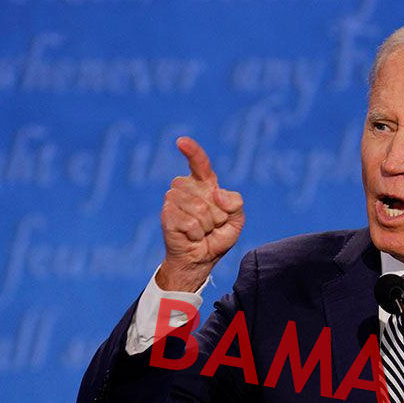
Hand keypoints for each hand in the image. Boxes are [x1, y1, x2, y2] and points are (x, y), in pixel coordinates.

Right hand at [156, 136, 244, 291]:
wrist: (201, 260)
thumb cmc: (217, 238)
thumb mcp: (236, 220)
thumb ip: (236, 203)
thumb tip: (216, 192)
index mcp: (204, 185)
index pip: (200, 164)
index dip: (192, 152)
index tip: (181, 142)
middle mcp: (186, 188)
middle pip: (207, 193)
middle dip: (216, 214)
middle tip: (211, 225)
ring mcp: (173, 200)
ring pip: (198, 208)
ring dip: (206, 225)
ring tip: (201, 231)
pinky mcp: (167, 215)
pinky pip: (190, 222)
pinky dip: (197, 234)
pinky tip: (192, 237)